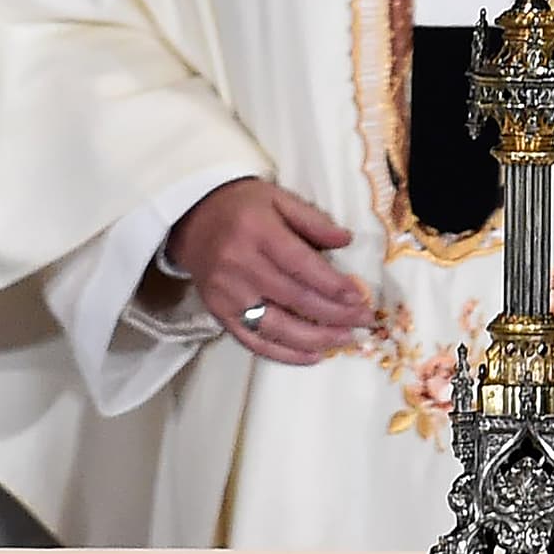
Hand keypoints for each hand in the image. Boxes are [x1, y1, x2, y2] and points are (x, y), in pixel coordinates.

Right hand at [167, 178, 374, 365]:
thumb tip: (346, 240)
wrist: (191, 218)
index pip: (301, 265)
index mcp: (259, 233)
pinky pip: (253, 341)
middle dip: (333, 314)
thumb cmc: (242, 206)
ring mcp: (228, 294)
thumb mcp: (278, 198)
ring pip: (276, 326)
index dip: (332, 285)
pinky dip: (284, 354)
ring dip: (314, 339)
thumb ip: (312, 220)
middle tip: (363, 321)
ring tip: (344, 340)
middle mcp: (241, 266)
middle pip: (293, 298)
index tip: (360, 297)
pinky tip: (312, 355)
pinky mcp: (219, 313)